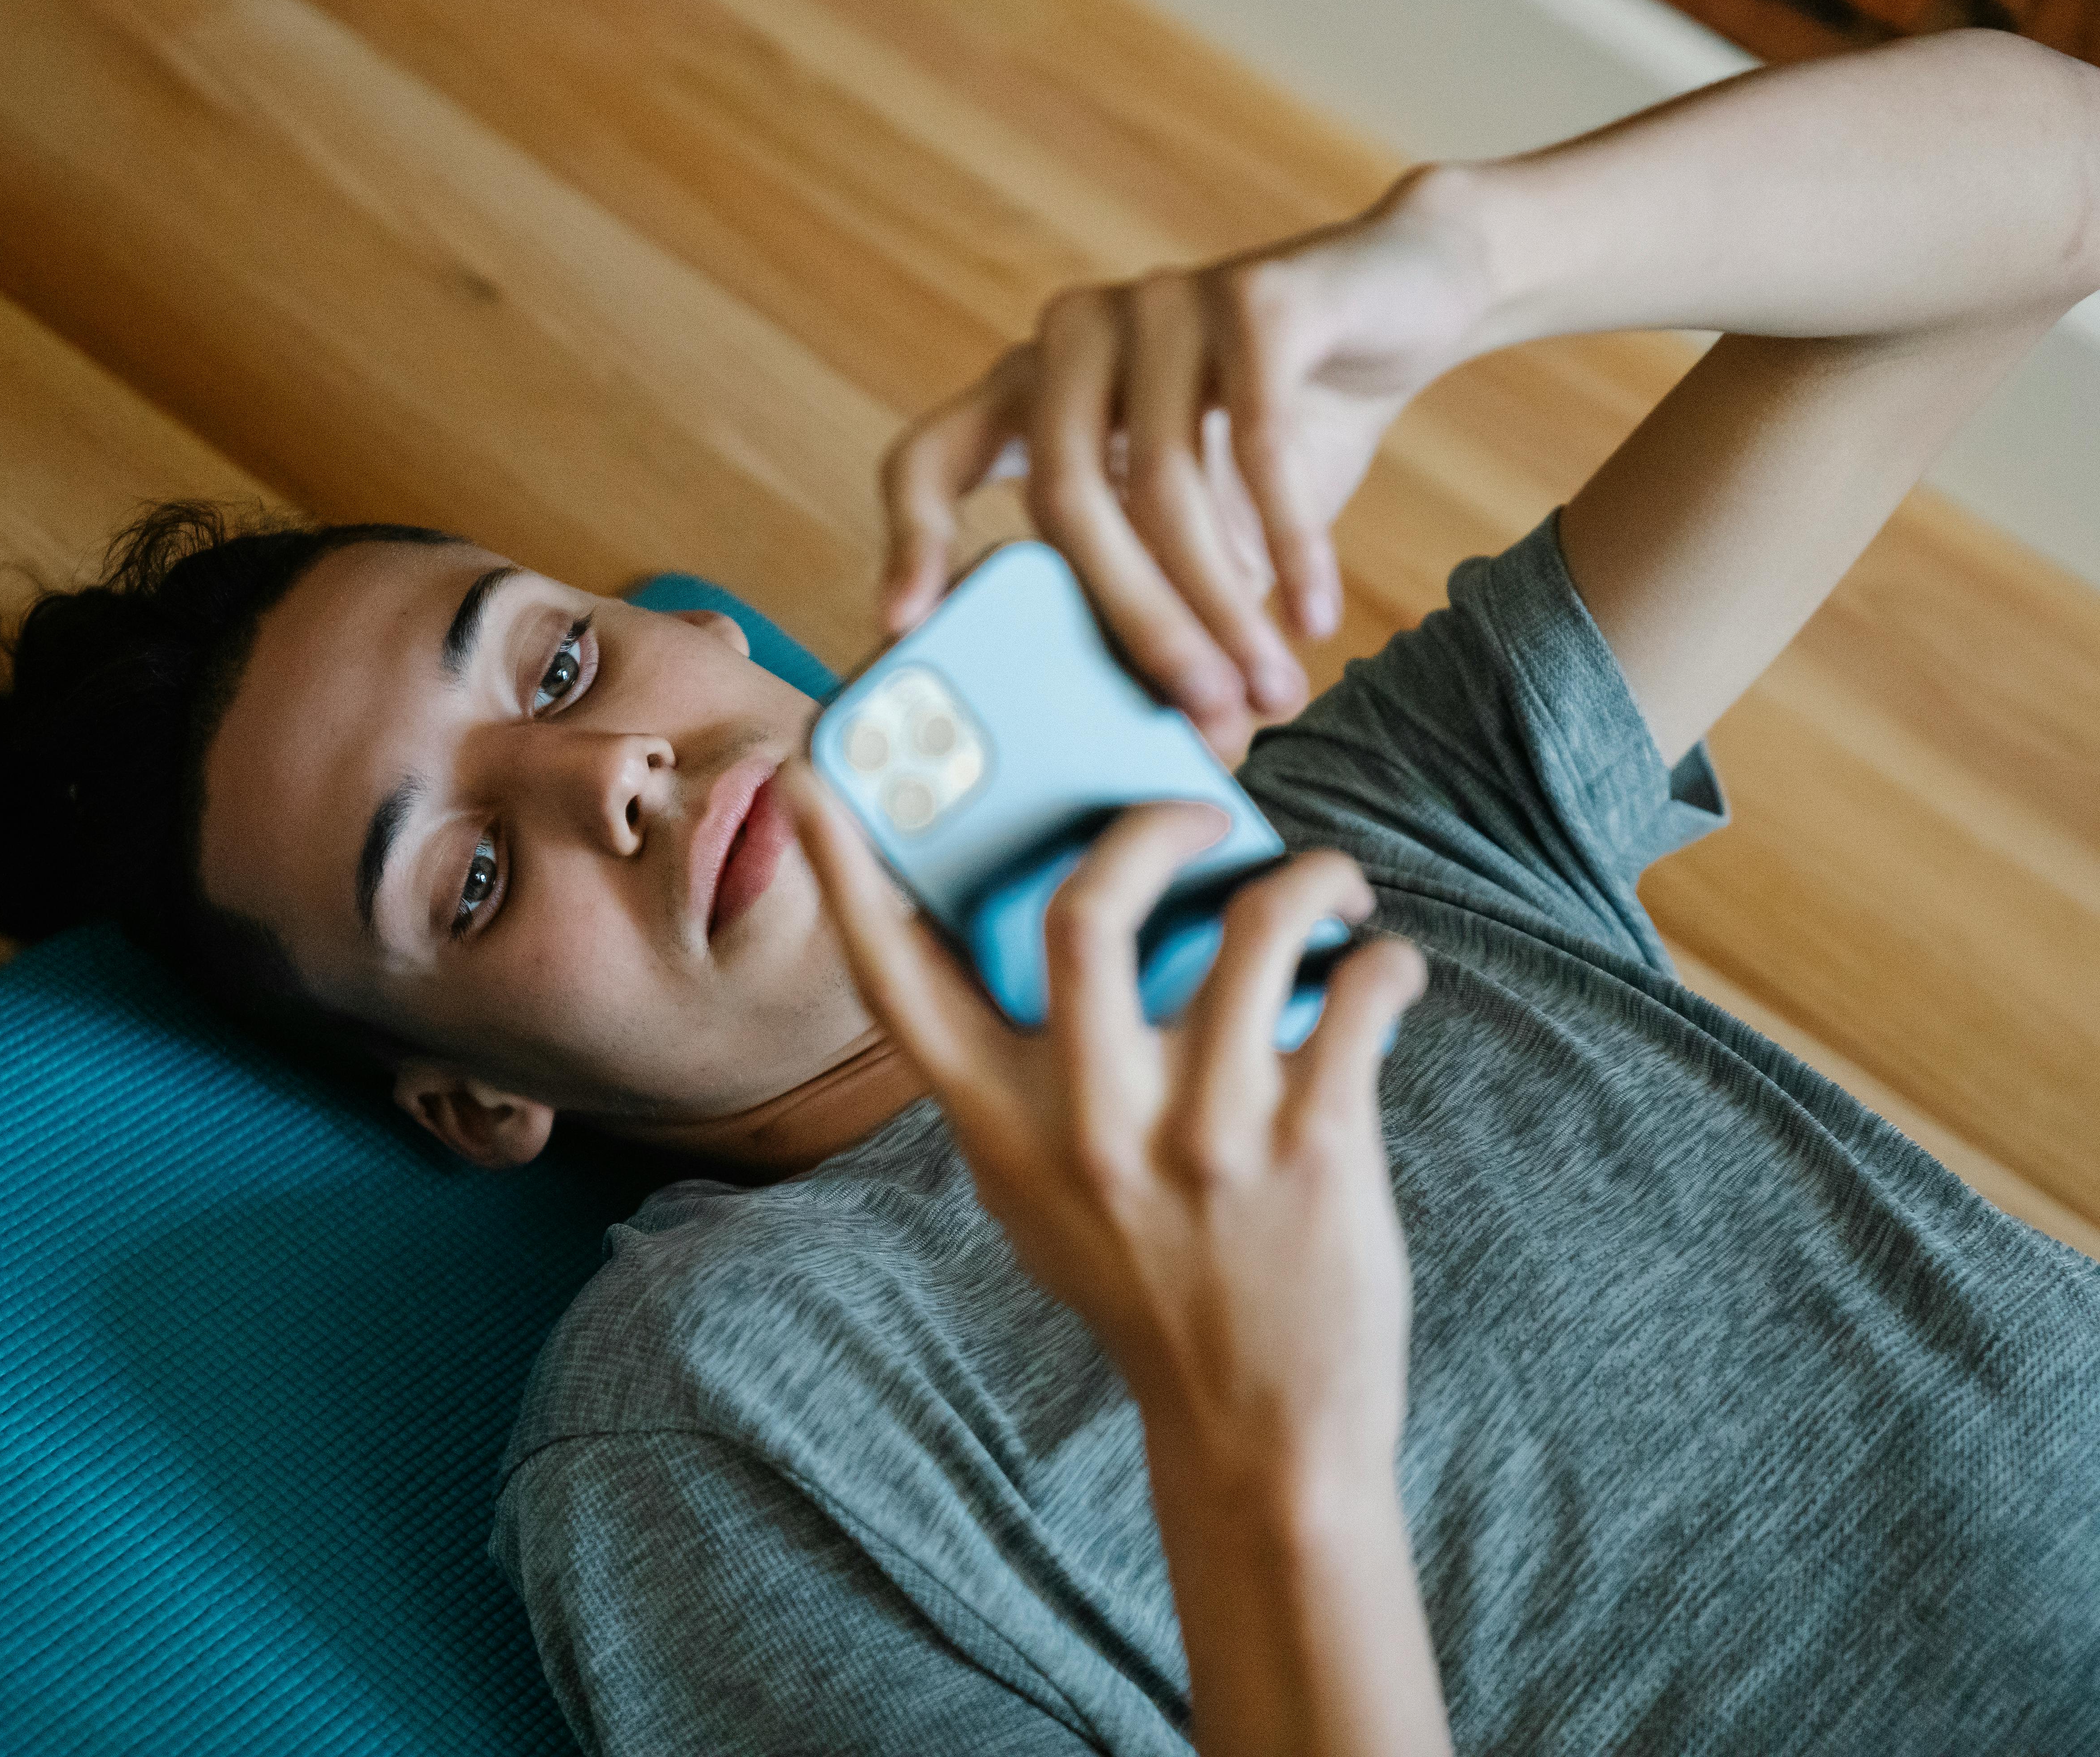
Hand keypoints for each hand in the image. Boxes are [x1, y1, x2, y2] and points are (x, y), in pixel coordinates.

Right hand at [780, 766, 1428, 1486]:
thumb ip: (1018, 1085)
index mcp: (1001, 1127)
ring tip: (1330, 884)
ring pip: (1256, 929)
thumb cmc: (1143, 1287)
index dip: (843, 871)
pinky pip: (1360, 995)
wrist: (1258, 1428)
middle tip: (1203, 814)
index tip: (816, 774)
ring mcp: (1205, 1135)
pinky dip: (1386, 962)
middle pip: (1085, 912)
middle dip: (1152, 826)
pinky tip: (1385, 972)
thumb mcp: (1037, 1197)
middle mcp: (1091, 1124)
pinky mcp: (1313, 1147)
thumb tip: (1038, 933)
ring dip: (1309, 878)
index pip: (898, 981)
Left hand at [881, 168, 1491, 763]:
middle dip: (1133, 622)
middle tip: (1194, 719)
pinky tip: (1314, 615)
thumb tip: (1151, 747)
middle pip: (1065, 499)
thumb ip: (1152, 596)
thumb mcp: (1197, 524)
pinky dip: (1291, 540)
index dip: (909, 543)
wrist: (1401, 301)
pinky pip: (1259, 440)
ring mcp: (1156, 302)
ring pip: (1166, 480)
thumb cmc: (1275, 434)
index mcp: (1027, 391)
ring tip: (1271, 692)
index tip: (905, 626)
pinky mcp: (1254, 292)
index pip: (928, 460)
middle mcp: (1072, 338)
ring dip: (1223, 604)